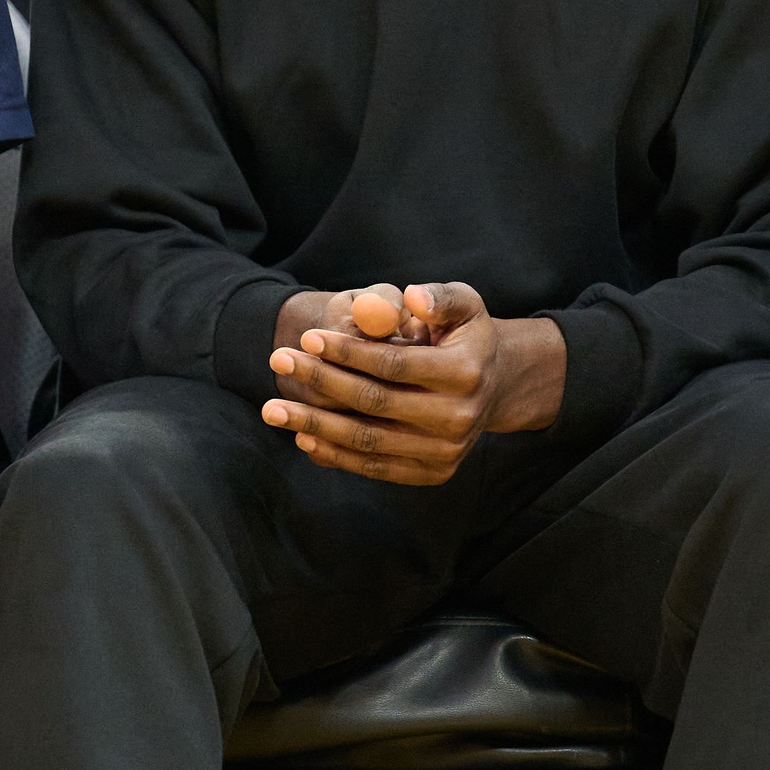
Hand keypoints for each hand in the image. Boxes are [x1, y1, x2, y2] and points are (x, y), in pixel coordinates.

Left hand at [262, 282, 563, 485]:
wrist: (494, 387)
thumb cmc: (465, 336)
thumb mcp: (464, 304)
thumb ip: (440, 296)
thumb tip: (412, 297)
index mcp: (466, 372)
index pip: (394, 364)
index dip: (348, 352)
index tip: (307, 338)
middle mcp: (459, 418)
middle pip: (375, 403)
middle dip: (321, 382)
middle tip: (278, 361)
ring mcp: (446, 452)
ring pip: (368, 441)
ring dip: (315, 425)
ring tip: (274, 410)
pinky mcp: (433, 473)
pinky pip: (375, 467)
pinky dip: (336, 454)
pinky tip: (303, 435)